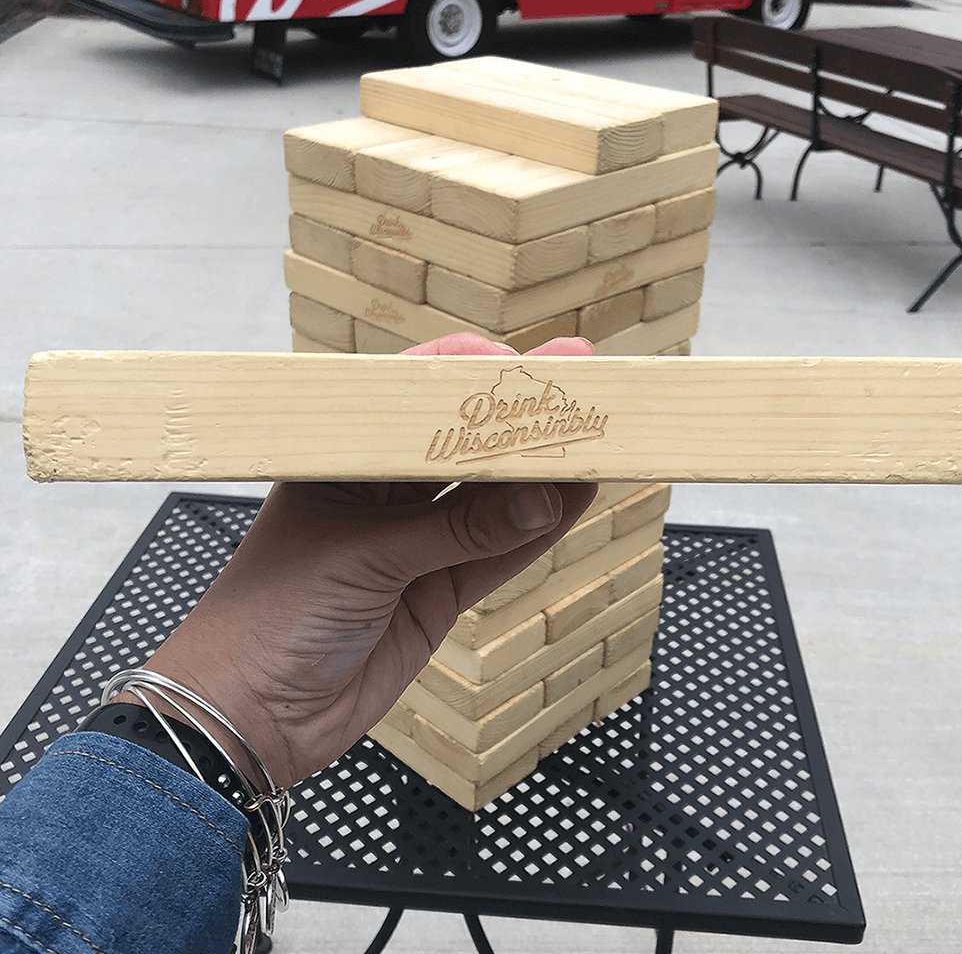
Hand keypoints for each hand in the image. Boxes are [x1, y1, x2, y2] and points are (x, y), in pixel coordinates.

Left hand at [138, 334, 597, 788]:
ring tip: (592, 441)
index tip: (519, 365)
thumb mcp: (363, 559)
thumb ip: (456, 530)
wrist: (247, 718)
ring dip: (538, 475)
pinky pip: (497, 556)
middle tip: (579, 387)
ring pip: (487, 500)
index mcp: (338, 461)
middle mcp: (378, 494)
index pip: (407, 399)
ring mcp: (412, 544)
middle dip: (515, 418)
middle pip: (459, 445)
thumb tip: (538, 497)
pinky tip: (572, 501)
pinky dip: (536, 532)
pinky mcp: (436, 594)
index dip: (464, 377)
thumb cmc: (268, 617)